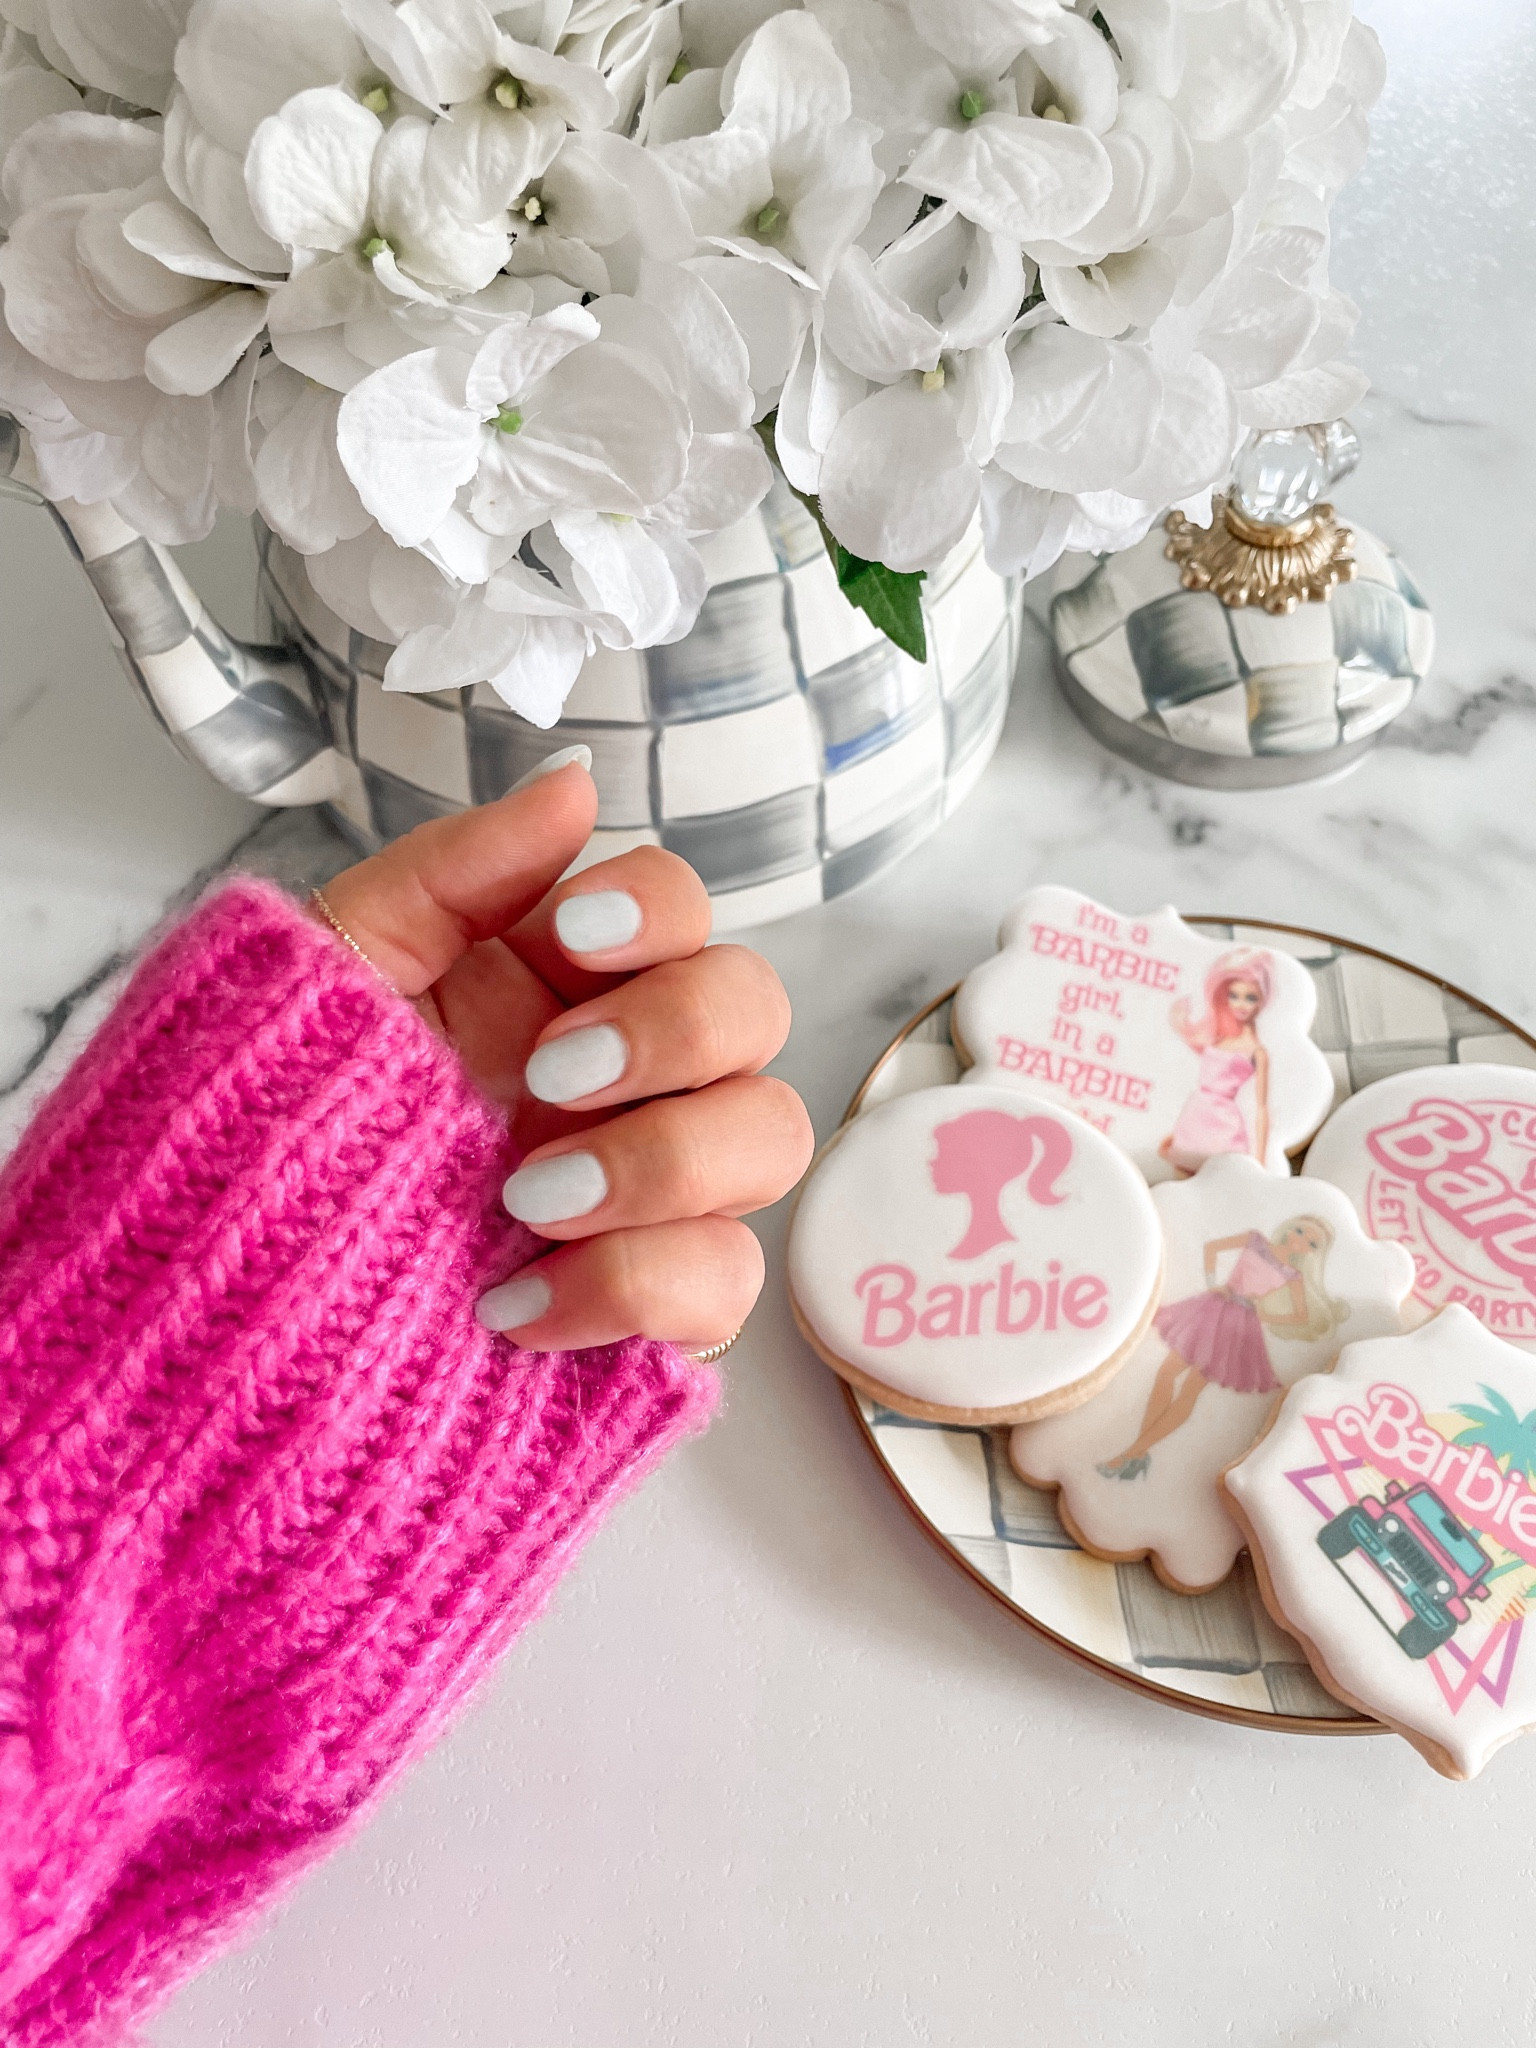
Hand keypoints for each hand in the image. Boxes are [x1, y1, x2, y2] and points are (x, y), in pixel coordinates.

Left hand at [315, 756, 812, 1351]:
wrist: (232, 1284)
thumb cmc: (277, 1114)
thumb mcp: (341, 971)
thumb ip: (456, 870)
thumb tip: (576, 785)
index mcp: (564, 986)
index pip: (682, 908)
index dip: (656, 909)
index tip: (571, 934)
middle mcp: (631, 1078)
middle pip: (754, 1010)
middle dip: (671, 1032)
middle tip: (549, 1077)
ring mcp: (652, 1191)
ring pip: (771, 1140)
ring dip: (663, 1162)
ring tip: (526, 1201)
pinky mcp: (654, 1301)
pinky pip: (725, 1280)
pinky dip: (632, 1287)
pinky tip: (514, 1303)